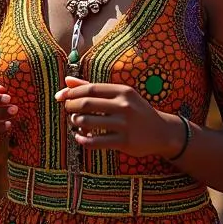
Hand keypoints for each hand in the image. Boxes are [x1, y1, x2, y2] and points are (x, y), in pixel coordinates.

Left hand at [56, 78, 181, 158]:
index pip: (91, 89)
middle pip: (87, 104)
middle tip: (67, 110)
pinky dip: (83, 139)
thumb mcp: (121, 96)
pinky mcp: (124, 142)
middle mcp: (124, 106)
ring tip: (75, 122)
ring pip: (88, 122)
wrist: (161, 132)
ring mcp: (125, 124)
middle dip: (71, 106)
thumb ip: (93, 88)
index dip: (72, 92)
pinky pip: (95, 142)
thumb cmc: (136, 111)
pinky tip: (80, 137)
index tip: (60, 96)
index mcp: (123, 91)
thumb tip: (67, 81)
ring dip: (75, 122)